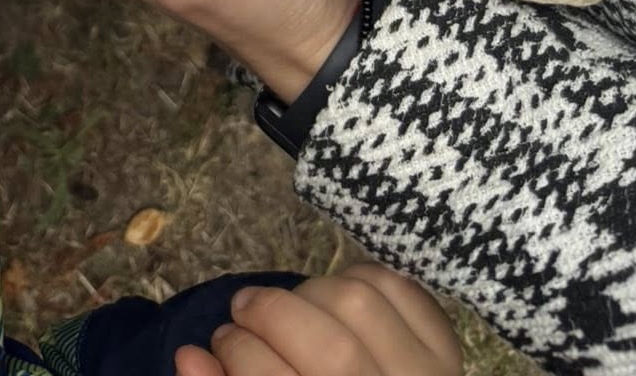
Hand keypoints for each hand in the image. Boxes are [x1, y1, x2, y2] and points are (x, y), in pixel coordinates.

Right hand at [180, 265, 459, 375]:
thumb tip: (187, 356)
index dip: (238, 354)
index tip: (217, 342)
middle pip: (329, 345)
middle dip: (269, 314)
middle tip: (242, 311)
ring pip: (361, 304)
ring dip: (310, 292)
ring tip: (289, 305)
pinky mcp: (448, 352)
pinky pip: (401, 289)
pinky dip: (361, 279)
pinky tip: (336, 299)